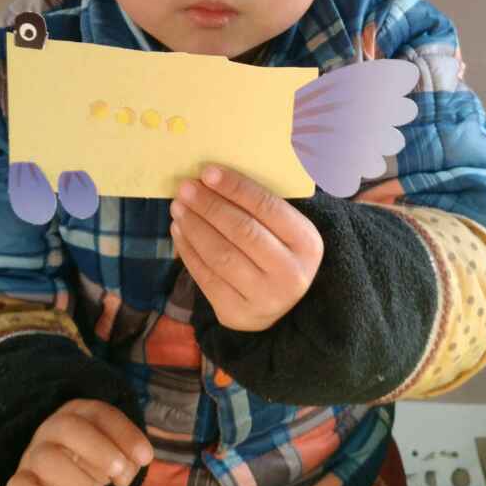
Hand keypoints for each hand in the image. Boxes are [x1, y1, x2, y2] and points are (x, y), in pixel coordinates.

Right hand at [4, 399, 151, 485]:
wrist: (58, 478)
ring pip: (46, 458)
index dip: (125, 434)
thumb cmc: (93, 460)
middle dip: (98, 449)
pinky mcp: (21, 482)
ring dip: (75, 478)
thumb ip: (125, 456)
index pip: (100, 414)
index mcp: (79, 413)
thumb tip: (132, 464)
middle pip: (69, 427)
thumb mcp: (113, 453)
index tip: (145, 458)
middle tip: (120, 472)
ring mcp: (34, 455)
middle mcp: (53, 428)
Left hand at [170, 165, 323, 331]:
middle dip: (209, 206)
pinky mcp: (236, 313)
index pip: (267, 207)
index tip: (207, 172)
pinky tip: (179, 230)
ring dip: (194, 226)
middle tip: (185, 187)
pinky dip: (188, 250)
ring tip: (178, 207)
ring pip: (220, 255)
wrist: (281, 304)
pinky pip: (205, 277)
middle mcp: (290, 273)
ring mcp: (263, 298)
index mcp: (307, 243)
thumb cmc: (278, 250)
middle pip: (241, 231)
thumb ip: (260, 204)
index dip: (235, 188)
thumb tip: (214, 175)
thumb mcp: (285, 229)